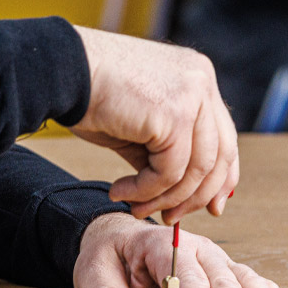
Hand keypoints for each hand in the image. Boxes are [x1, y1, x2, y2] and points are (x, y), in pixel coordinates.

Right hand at [69, 27, 238, 221]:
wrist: (62, 69)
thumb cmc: (91, 93)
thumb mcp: (140, 124)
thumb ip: (165, 150)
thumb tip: (181, 194)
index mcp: (197, 78)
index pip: (224, 137)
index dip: (221, 179)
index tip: (212, 208)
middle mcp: (202, 81)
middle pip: (220, 155)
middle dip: (198, 196)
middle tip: (171, 218)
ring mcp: (193, 95)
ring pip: (197, 169)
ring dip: (165, 198)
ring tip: (136, 207)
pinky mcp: (175, 114)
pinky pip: (170, 172)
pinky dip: (145, 191)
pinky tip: (121, 191)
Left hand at [73, 213, 287, 287]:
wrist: (119, 241)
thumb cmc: (110, 256)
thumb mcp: (94, 271)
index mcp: (161, 244)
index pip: (185, 277)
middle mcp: (193, 248)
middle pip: (221, 280)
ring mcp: (213, 257)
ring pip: (243, 279)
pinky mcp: (223, 269)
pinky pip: (252, 280)